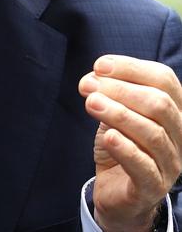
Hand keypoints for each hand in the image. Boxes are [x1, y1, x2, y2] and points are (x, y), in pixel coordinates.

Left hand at [79, 55, 181, 231]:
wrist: (117, 194)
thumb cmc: (119, 147)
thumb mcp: (115, 114)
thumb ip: (110, 95)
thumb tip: (94, 77)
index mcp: (173, 111)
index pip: (164, 80)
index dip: (132, 68)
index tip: (98, 66)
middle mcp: (179, 135)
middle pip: (159, 104)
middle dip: (120, 89)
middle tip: (87, 85)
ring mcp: (170, 163)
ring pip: (153, 133)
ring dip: (118, 113)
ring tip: (90, 103)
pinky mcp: (153, 187)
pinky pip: (145, 166)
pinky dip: (126, 149)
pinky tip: (108, 137)